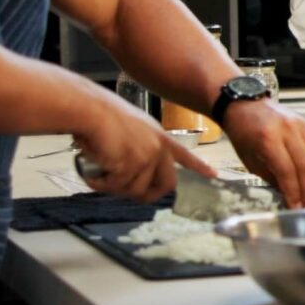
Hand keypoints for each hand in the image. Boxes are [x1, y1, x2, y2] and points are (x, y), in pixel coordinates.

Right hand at [75, 89, 215, 201]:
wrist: (90, 109)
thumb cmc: (101, 114)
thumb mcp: (132, 128)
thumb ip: (140, 147)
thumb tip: (131, 171)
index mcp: (160, 136)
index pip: (185, 155)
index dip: (199, 167)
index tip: (213, 175)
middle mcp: (159, 149)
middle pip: (166, 184)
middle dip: (148, 195)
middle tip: (127, 193)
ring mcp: (147, 158)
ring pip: (135, 190)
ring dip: (115, 188)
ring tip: (99, 172)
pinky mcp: (131, 167)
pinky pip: (116, 187)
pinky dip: (101, 184)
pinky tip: (92, 174)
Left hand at [223, 98, 304, 208]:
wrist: (244, 106)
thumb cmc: (243, 135)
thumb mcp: (251, 161)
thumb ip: (272, 178)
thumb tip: (289, 196)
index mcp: (269, 140)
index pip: (287, 172)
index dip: (293, 192)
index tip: (295, 208)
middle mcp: (288, 130)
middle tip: (304, 204)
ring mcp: (300, 125)